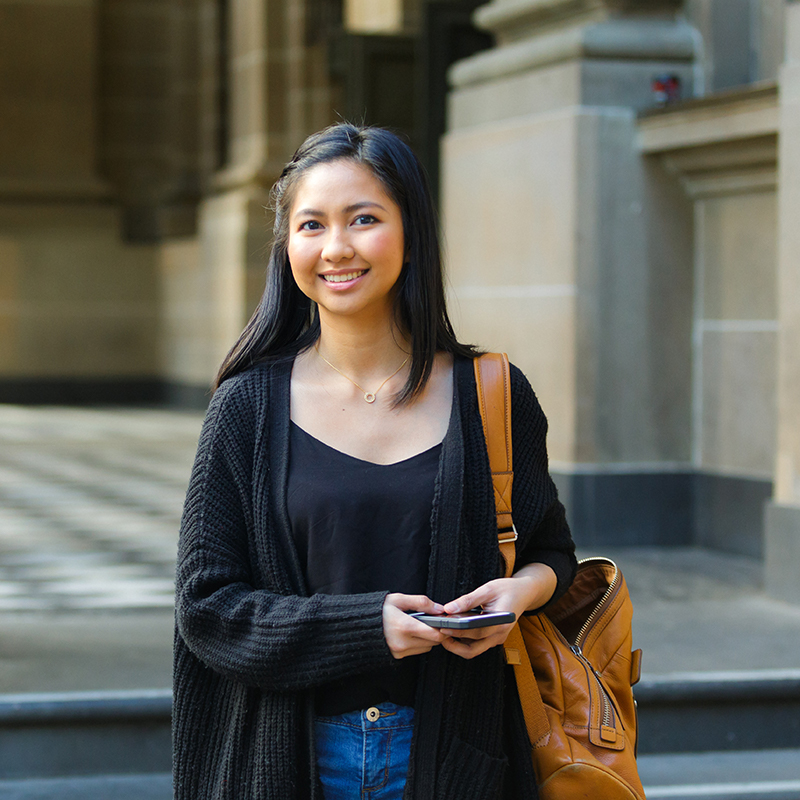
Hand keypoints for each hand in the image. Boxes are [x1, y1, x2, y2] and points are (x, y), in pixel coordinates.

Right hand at [382, 593, 446, 658]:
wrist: (360, 623)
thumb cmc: (379, 610)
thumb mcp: (399, 600)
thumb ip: (421, 602)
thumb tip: (439, 609)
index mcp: (404, 626)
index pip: (435, 634)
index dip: (443, 628)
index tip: (444, 621)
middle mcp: (403, 642)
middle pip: (433, 642)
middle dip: (436, 632)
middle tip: (431, 622)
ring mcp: (400, 651)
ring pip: (426, 647)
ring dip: (428, 638)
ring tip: (419, 626)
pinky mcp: (398, 655)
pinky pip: (417, 651)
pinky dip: (419, 643)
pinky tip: (411, 633)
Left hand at [440, 563, 556, 659]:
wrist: (524, 593)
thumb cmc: (508, 589)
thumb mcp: (488, 589)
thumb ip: (469, 599)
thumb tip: (449, 608)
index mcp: (500, 623)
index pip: (476, 632)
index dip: (458, 632)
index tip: (442, 627)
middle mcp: (499, 635)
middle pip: (473, 649)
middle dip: (454, 645)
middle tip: (439, 634)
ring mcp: (497, 638)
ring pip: (474, 649)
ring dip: (458, 644)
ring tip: (443, 632)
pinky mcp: (493, 637)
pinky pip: (477, 644)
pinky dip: (464, 640)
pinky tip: (453, 630)